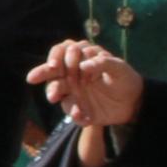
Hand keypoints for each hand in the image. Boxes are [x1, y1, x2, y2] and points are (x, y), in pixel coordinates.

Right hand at [28, 41, 144, 127]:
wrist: (134, 102)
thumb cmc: (125, 79)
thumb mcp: (119, 68)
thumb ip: (103, 63)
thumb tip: (83, 65)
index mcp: (81, 59)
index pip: (61, 52)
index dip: (55, 57)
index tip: (55, 66)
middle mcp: (71, 74)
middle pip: (50, 71)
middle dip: (41, 73)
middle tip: (32, 78)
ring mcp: (72, 91)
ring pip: (55, 90)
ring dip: (54, 92)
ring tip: (54, 97)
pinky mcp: (77, 108)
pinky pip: (70, 110)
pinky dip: (74, 113)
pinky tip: (82, 115)